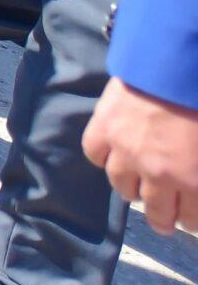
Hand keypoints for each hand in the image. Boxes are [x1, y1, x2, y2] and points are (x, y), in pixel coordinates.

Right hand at [84, 78, 197, 234]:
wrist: (175, 62)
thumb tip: (197, 176)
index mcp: (193, 180)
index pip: (192, 219)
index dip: (191, 222)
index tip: (190, 221)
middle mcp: (158, 174)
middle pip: (157, 213)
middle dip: (164, 221)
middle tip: (165, 221)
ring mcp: (126, 153)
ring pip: (123, 187)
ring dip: (133, 190)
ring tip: (138, 186)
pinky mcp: (104, 130)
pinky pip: (96, 155)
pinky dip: (104, 158)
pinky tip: (114, 155)